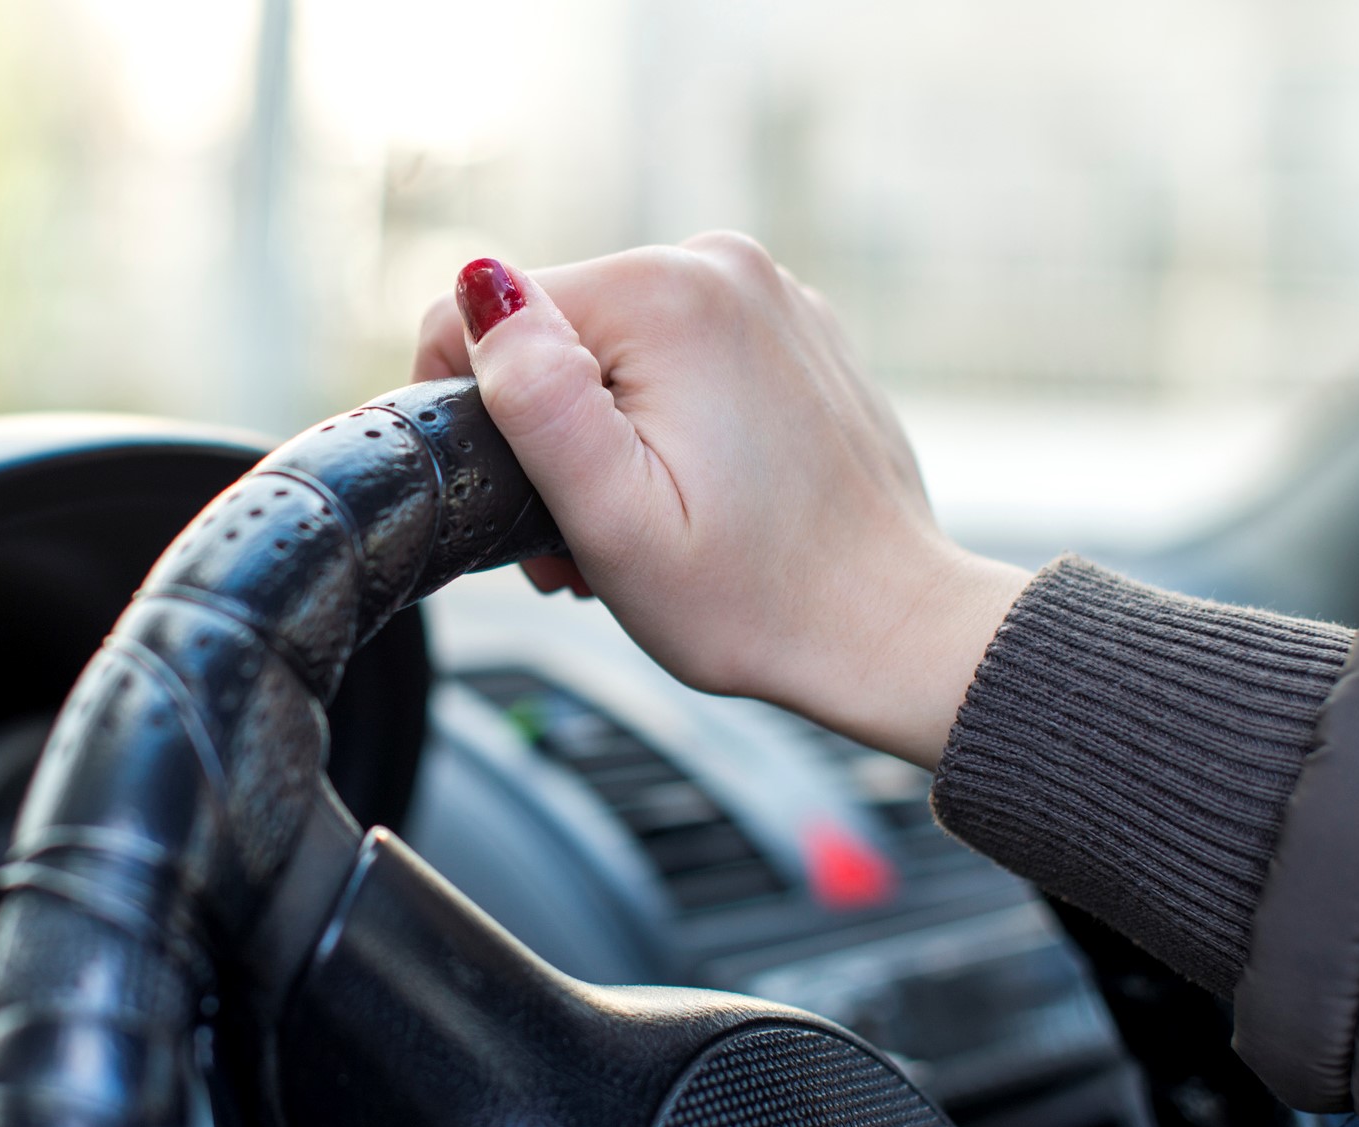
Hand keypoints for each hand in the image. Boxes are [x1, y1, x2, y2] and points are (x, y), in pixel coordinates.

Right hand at [413, 234, 1029, 767]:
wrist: (892, 629)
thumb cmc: (756, 600)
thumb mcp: (614, 521)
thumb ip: (537, 397)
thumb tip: (480, 285)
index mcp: (663, 295)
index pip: (483, 311)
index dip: (465, 409)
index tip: (512, 499)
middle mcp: (718, 265)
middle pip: (552, 329)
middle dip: (545, 431)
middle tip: (583, 540)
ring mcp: (765, 292)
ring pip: (612, 345)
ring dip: (602, 434)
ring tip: (644, 528)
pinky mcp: (788, 329)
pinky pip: (678, 354)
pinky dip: (663, 419)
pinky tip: (696, 494)